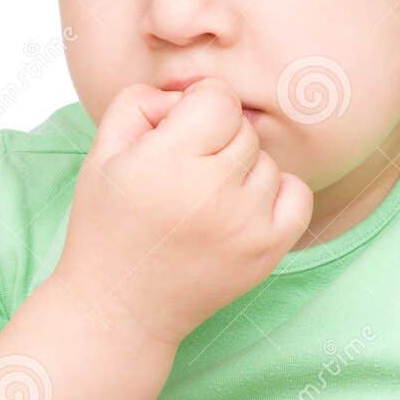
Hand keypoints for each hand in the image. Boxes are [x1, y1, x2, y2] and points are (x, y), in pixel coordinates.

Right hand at [53, 78, 312, 348]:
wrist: (121, 307)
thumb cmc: (108, 226)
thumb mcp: (102, 152)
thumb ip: (141, 100)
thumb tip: (190, 92)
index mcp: (166, 162)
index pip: (218, 97)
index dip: (196, 106)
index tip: (176, 132)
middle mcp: (212, 193)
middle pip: (243, 128)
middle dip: (214, 139)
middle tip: (182, 172)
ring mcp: (247, 224)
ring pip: (266, 160)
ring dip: (239, 169)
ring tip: (204, 198)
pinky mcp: (269, 250)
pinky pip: (296, 193)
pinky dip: (275, 192)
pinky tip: (241, 206)